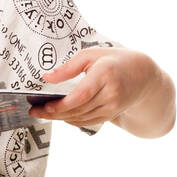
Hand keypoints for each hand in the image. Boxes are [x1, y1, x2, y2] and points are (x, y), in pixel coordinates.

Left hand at [29, 48, 156, 128]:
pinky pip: (88, 121)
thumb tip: (47, 78)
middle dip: (53, 113)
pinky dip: (72, 120)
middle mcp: (111, 93)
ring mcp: (113, 106)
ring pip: (81, 117)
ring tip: (42, 114)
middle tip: (34, 112)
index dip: (61, 104)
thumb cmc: (113, 61)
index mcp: (105, 74)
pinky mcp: (112, 114)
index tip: (44, 105)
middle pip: (78, 109)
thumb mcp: (91, 55)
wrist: (143, 75)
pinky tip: (59, 116)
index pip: (81, 95)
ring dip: (60, 118)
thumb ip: (68, 67)